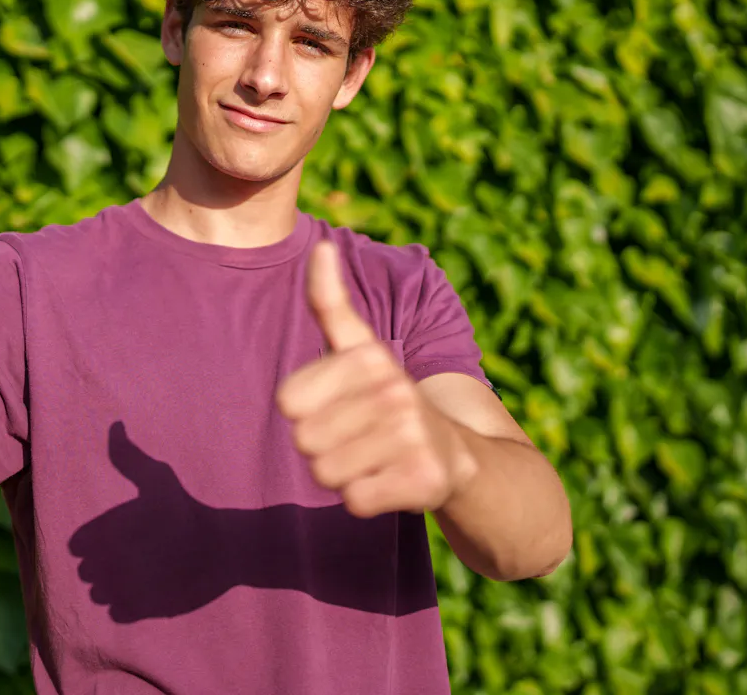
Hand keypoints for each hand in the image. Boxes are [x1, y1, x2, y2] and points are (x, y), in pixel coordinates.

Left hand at [276, 241, 476, 518]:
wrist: (459, 454)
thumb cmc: (388, 399)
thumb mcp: (361, 348)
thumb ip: (331, 302)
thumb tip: (320, 247)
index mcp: (370, 358)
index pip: (288, 401)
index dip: (304, 411)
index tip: (339, 403)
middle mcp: (395, 391)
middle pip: (304, 440)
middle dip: (324, 445)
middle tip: (360, 436)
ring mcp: (413, 436)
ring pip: (325, 472)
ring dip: (344, 471)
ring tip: (376, 456)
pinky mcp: (425, 480)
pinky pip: (355, 499)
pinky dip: (367, 497)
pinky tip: (392, 479)